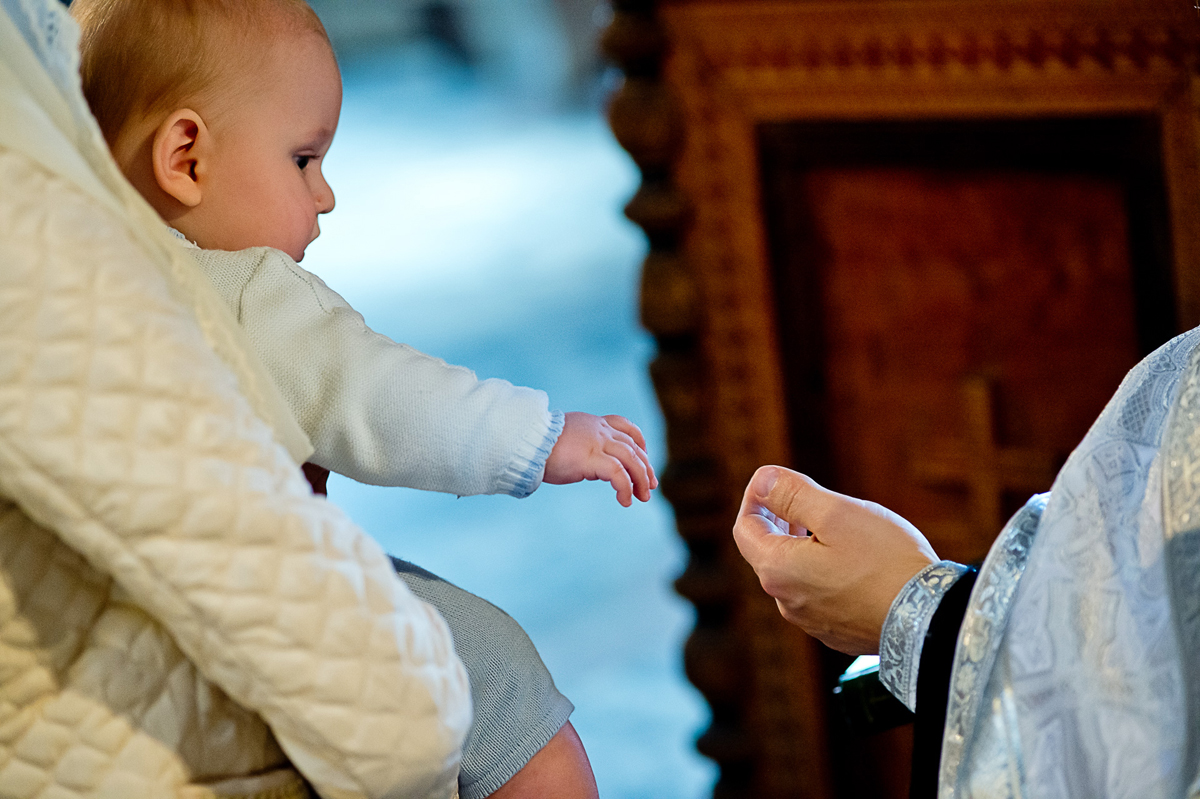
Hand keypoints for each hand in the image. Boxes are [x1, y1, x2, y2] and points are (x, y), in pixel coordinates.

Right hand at [543, 412, 658, 506]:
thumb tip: (593, 467)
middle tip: (650, 486)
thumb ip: (582, 448)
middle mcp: (599, 430)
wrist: (524, 441)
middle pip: (633, 446)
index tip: (645, 457)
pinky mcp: (592, 458)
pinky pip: (618, 474)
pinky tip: (625, 501)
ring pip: (631, 460)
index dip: (639, 442)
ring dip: (641, 480)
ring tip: (643, 497)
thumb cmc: (537, 444)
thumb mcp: (565, 440)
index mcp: (593, 423)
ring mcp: (597, 443)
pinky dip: (626, 488)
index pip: (625, 427)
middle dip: (645, 467)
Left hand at [732, 466, 937, 654]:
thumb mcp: (836, 513)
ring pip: (793, 575)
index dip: (755, 499)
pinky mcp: (836, 632)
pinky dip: (823, 572)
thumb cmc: (885, 561)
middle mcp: (787, 602)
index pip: (744, 528)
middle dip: (778, 521)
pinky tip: (853, 561)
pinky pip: (818, 596)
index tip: (776, 482)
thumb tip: (762, 480)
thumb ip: (792, 494)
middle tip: (802, 500)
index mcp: (777, 571)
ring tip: (830, 527)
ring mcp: (812, 621)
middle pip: (766, 552)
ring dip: (802, 546)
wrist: (931, 618)